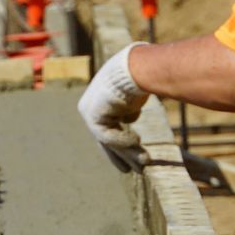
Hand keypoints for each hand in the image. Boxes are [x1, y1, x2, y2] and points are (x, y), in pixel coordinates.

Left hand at [78, 44, 150, 171]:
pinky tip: (137, 143)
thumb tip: (132, 120)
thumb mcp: (134, 95)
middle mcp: (91, 105)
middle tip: (136, 169)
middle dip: (124, 154)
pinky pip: (107, 136)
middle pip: (108, 137)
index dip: (122, 143)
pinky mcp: (91, 115)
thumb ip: (129, 109)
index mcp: (101, 99)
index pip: (110, 126)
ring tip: (145, 162)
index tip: (136, 152)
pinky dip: (122, 141)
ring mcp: (89, 110)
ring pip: (109, 140)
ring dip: (128, 152)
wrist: (135, 66)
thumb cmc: (141, 73)